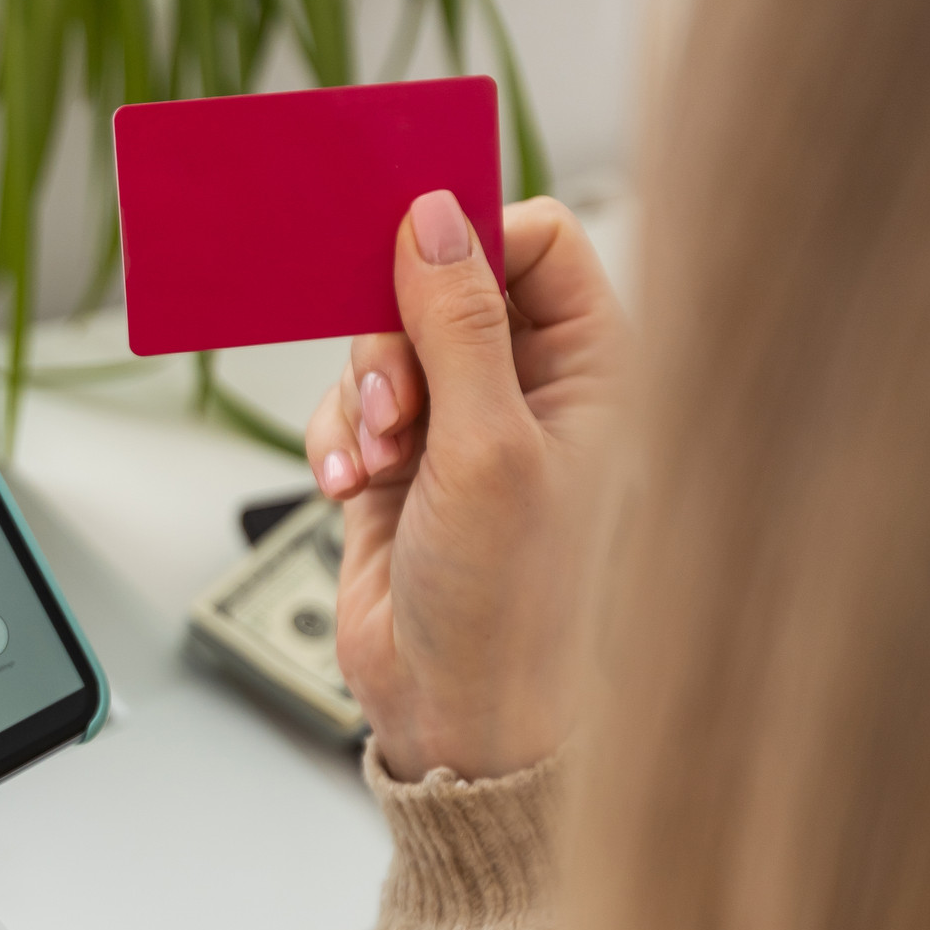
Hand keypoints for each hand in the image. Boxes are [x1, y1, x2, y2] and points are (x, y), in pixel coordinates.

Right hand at [304, 193, 628, 779]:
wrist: (458, 712)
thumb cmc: (511, 603)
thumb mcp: (485, 447)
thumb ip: (458, 323)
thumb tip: (435, 217)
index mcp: (592, 366)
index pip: (534, 240)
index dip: (467, 247)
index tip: (411, 276)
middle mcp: (533, 384)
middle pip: (441, 284)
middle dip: (395, 339)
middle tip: (398, 404)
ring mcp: (464, 422)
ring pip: (384, 343)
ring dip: (362, 396)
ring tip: (379, 464)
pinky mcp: (403, 460)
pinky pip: (350, 403)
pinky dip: (337, 437)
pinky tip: (350, 488)